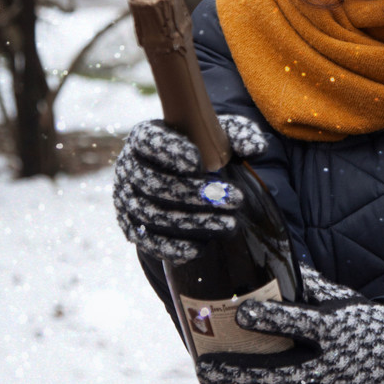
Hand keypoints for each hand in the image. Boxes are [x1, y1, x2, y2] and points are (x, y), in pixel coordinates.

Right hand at [113, 116, 264, 261]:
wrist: (185, 181)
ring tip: (231, 224)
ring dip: (193, 221)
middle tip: (235, 199)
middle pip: (155, 183)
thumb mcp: (221, 137)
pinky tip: (199, 248)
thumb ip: (239, 135)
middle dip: (196, 193)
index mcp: (146, 136)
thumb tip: (257, 148)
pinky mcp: (132, 227)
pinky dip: (171, 246)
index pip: (149, 141)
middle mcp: (129, 167)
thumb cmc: (204, 150)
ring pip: (153, 213)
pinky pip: (146, 241)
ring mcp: (127, 199)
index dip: (169, 152)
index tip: (197, 163)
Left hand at [196, 272, 383, 383]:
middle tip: (204, 365)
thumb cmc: (361, 324)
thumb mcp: (342, 299)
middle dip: (238, 372)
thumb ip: (308, 285)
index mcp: (335, 327)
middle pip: (279, 373)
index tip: (240, 312)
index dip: (270, 318)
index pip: (299, 323)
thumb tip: (271, 260)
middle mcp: (330, 364)